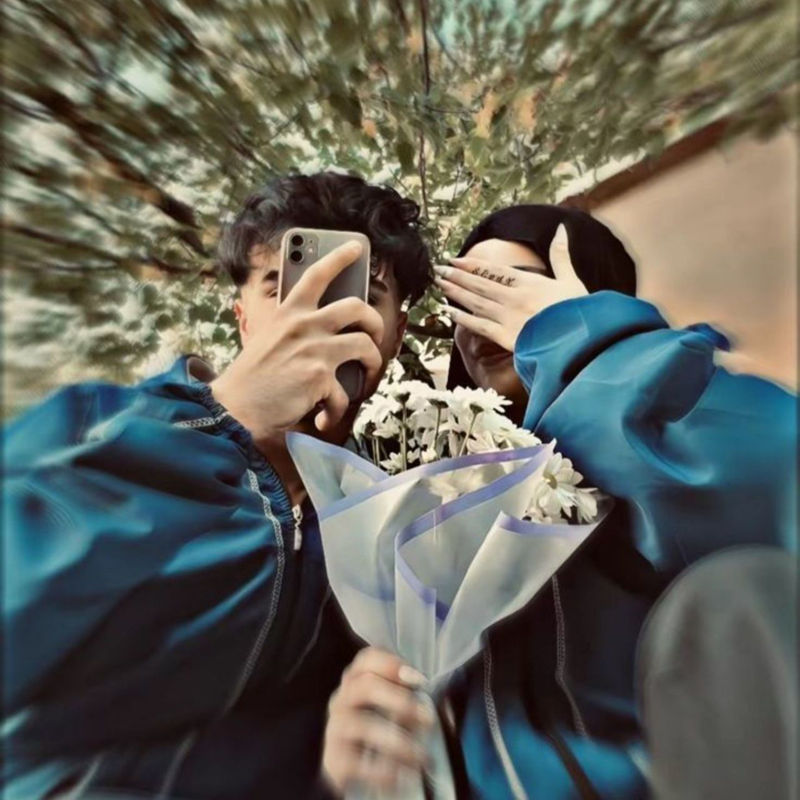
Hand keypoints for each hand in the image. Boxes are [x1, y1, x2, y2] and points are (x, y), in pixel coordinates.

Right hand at [211, 241, 384, 436]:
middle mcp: (304, 325)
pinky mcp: (320, 377)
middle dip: (375, 322)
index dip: (339, 257)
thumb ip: (293, 331)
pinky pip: (345, 394)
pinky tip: (325, 417)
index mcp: (289, 313)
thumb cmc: (251, 378)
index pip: (316, 275)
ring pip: (366, 346)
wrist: (234, 407)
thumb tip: (323, 335)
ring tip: (366, 378)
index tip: (357, 247)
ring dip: (373, 365)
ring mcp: (314, 350)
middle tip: (375, 335)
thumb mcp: (268, 339)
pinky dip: (338, 410)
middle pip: (357, 308)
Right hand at [322, 648, 434, 796]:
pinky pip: (355, 762)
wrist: (357, 779)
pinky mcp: (333, 761)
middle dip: (400, 700)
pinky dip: (381, 770)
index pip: (367, 659)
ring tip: (421, 756)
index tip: (419, 679)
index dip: (392, 664)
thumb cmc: (384, 736)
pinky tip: (401, 776)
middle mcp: (343, 700)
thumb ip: (418, 705)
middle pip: (364, 685)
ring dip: (397, 740)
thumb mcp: (401, 716)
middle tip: (428, 719)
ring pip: (361, 724)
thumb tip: (444, 708)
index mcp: (358, 681)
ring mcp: (335, 729)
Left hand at [435, 223, 587, 351]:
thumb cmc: (579, 311)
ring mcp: (507, 317)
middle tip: (438, 270)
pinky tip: (448, 312)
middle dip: (457, 277)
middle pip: (480, 284)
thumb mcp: (572, 279)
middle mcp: (514, 297)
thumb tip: (560, 228)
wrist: (580, 340)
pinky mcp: (505, 337)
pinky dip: (462, 319)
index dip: (472, 265)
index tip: (455, 261)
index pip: (494, 271)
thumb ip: (561, 255)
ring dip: (456, 293)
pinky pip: (479, 326)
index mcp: (529, 282)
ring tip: (439, 285)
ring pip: (475, 302)